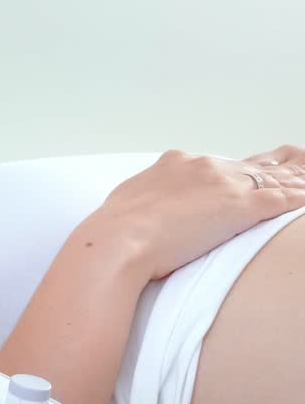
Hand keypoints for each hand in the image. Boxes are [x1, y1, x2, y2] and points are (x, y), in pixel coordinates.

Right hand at [92, 146, 304, 280]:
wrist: (119, 240)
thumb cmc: (116, 229)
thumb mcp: (129, 202)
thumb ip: (147, 199)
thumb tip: (144, 207)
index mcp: (176, 163)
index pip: (218, 166)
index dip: (239, 172)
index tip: (252, 175)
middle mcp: (203, 167)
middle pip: (250, 167)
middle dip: (276, 170)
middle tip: (297, 167)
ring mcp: (223, 184)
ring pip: (271, 180)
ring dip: (294, 183)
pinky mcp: (240, 206)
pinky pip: (280, 200)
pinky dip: (298, 199)